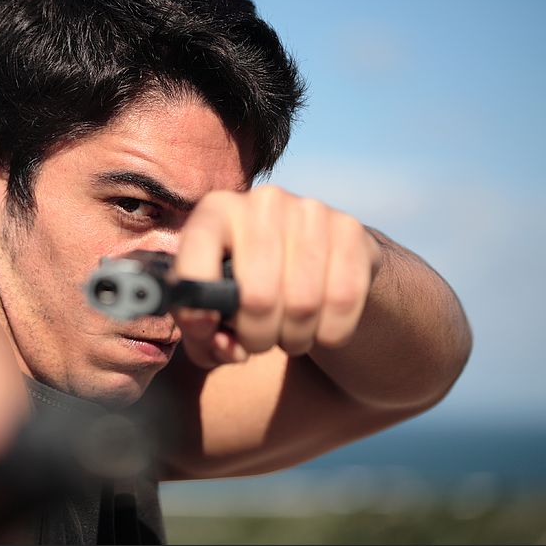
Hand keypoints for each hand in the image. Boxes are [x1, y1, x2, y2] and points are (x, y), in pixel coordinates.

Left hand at [174, 185, 381, 367]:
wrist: (313, 260)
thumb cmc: (247, 290)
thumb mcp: (213, 311)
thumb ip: (203, 336)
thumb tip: (226, 344)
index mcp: (215, 212)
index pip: (194, 261)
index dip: (197, 311)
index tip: (208, 331)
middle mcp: (262, 202)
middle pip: (257, 297)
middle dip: (256, 337)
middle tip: (257, 342)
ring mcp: (310, 211)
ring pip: (302, 305)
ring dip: (294, 339)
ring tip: (287, 334)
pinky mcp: (351, 228)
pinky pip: (342, 302)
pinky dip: (330, 333)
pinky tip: (320, 327)